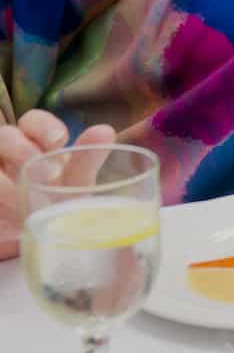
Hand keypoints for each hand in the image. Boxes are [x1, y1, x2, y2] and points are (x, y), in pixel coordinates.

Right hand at [0, 112, 115, 259]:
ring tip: (27, 206)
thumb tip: (105, 131)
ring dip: (6, 186)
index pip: (32, 121)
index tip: (59, 140)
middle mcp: (7, 152)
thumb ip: (86, 160)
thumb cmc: (56, 198)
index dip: (43, 126)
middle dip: (23, 151)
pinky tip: (10, 220)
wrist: (33, 232)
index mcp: (33, 141)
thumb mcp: (73, 182)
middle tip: (50, 174)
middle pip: (4, 137)